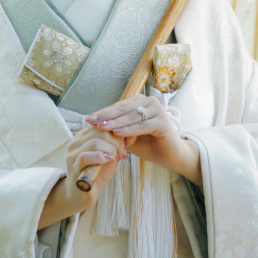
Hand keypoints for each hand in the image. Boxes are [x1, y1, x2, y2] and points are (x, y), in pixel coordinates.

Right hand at [38, 124, 127, 229]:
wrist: (82, 195)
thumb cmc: (96, 174)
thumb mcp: (108, 156)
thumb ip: (115, 144)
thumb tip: (130, 132)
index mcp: (82, 137)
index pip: (101, 125)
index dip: (116, 132)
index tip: (124, 145)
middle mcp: (75, 143)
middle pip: (99, 132)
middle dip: (115, 141)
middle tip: (122, 153)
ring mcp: (72, 155)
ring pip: (93, 143)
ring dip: (110, 150)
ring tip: (116, 158)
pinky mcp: (73, 168)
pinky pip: (85, 157)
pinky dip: (100, 157)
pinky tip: (108, 160)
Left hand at [85, 97, 201, 186]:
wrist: (170, 156)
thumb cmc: (148, 145)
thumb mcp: (127, 135)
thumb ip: (115, 128)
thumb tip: (95, 125)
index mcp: (140, 101)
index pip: (118, 106)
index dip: (103, 113)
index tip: (88, 119)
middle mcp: (149, 102)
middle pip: (123, 109)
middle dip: (106, 116)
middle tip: (91, 121)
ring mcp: (157, 110)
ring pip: (131, 117)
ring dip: (115, 123)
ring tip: (101, 128)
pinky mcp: (163, 121)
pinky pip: (142, 126)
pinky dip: (129, 130)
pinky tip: (118, 133)